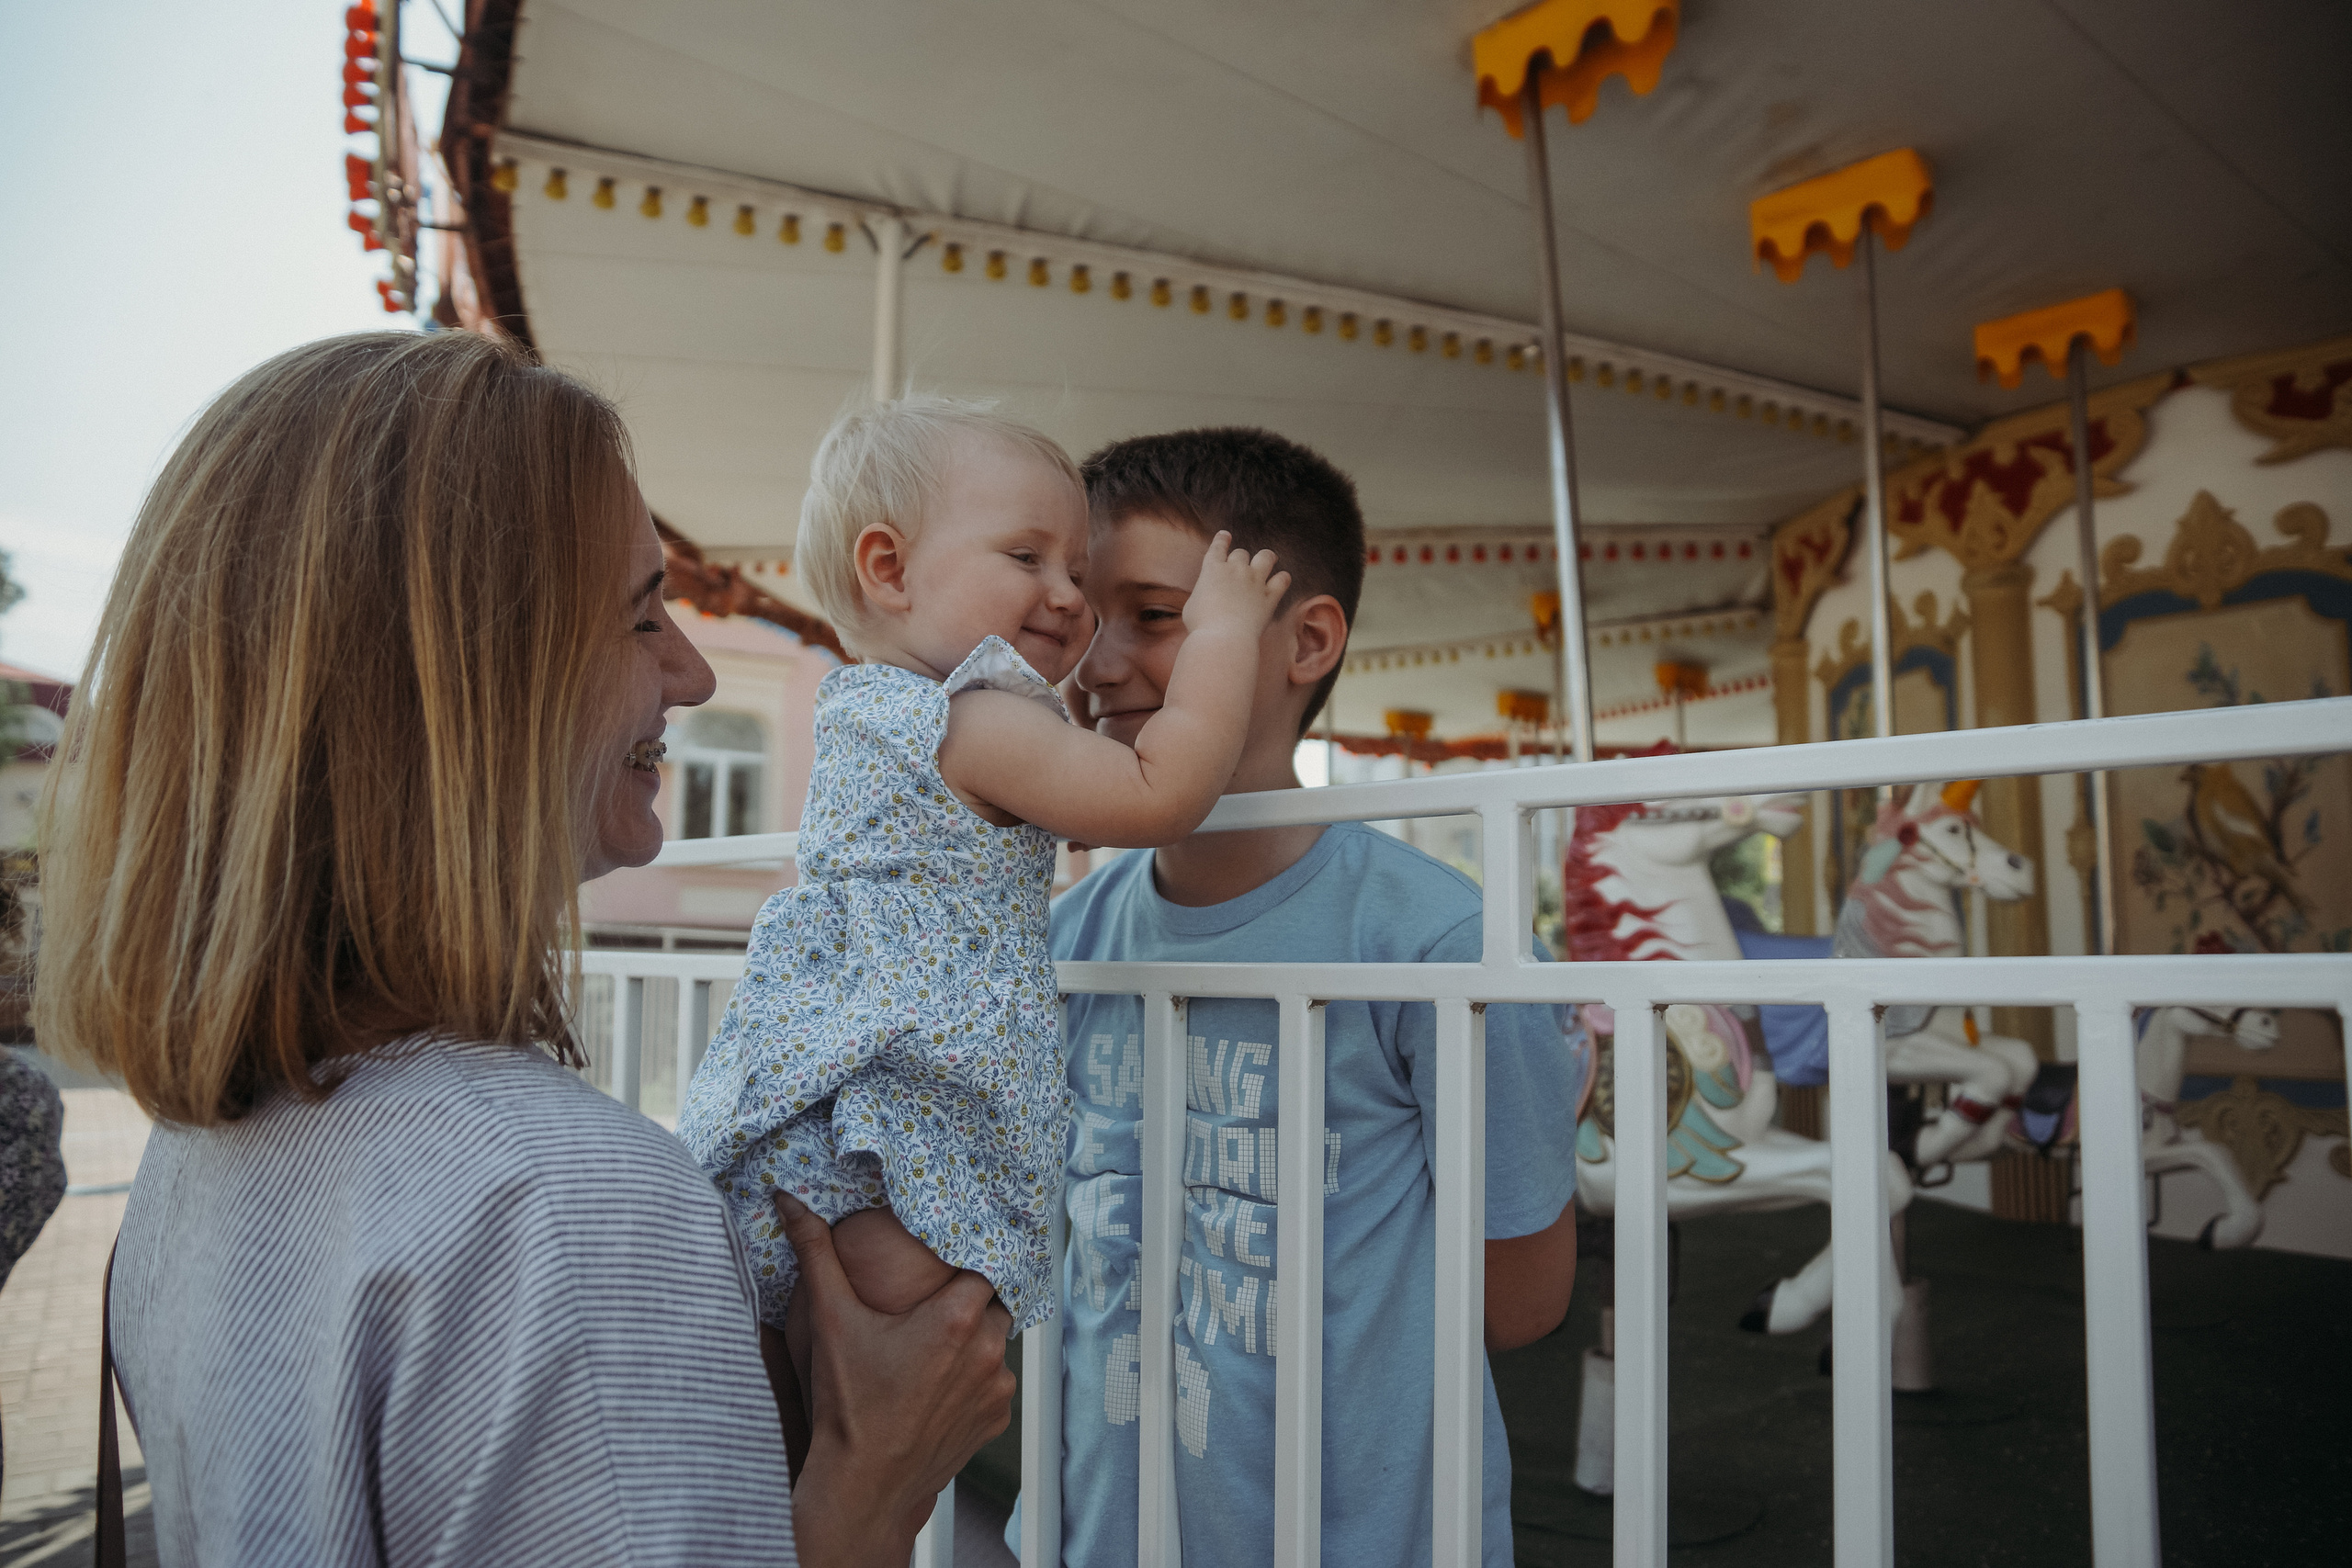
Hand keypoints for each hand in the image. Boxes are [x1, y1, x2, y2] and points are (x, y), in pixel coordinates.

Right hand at [776, 1193, 1015, 1567]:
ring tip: (931, 1352)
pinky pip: (995, 1384)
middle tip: (930, 1310)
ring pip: (995, 1344)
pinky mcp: (996, 1420)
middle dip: (966, 1303)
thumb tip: (789, 1200)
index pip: (983, 1264)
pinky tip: (938, 1387)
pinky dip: (974, 1381)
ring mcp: (997, 1389)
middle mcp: (988, 1351)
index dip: (965, 1262)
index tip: (943, 1268)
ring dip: (972, 1342)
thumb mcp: (831, 1322)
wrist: (861, 1484)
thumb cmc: (848, 1405)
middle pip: (992, 1303)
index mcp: (957, 1318)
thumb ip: (815, 1253)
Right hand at [1181, 530, 1289, 640]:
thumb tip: (1209, 596)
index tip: (1225, 536)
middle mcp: (1235, 570)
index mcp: (1212, 569)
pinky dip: (1282, 579)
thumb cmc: (1201, 626)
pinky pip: (1282, 580)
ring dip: (1267, 557)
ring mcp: (1254, 581)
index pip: (1217, 547)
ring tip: (1268, 560)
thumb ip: (1203, 594)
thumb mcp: (1192, 606)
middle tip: (1241, 568)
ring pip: (1266, 557)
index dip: (1222, 540)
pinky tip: (1282, 579)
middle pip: (1241, 553)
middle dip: (1241, 559)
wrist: (1223, 638)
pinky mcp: (1269, 596)